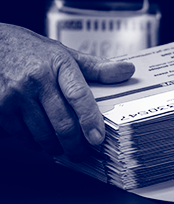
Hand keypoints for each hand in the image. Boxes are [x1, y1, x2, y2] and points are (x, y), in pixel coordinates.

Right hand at [0, 23, 134, 160]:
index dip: (90, 120)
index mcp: (58, 64)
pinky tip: (41, 140)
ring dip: (56, 147)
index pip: (79, 96)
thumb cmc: (32, 51)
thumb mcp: (65, 54)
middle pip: (62, 123)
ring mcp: (15, 95)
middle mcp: (36, 79)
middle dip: (76, 145)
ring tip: (63, 148)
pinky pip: (22, 136)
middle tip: (82, 152)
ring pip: (42, 134)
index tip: (98, 139)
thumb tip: (128, 70)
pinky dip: (35, 143)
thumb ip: (97, 67)